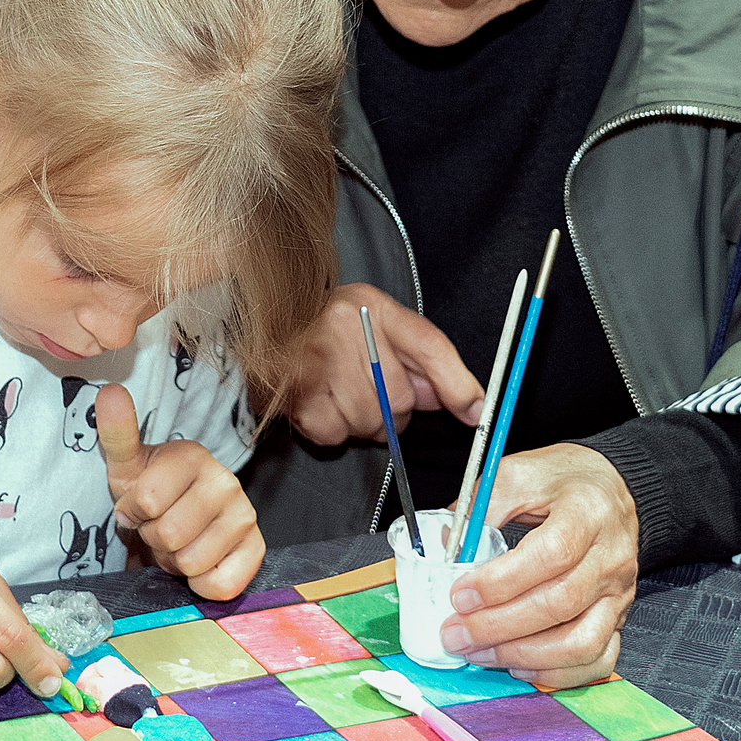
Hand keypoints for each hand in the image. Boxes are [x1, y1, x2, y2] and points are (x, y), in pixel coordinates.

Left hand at [98, 383, 264, 599]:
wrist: (178, 516)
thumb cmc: (149, 490)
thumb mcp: (126, 464)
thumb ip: (118, 432)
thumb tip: (109, 392)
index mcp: (192, 456)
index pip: (148, 502)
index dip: (132, 513)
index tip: (137, 506)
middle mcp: (225, 481)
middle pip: (170, 535)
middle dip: (154, 540)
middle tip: (158, 527)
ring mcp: (245, 515)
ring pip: (192, 563)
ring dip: (175, 562)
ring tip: (178, 542)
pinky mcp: (256, 548)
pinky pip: (220, 585)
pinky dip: (200, 584)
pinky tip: (199, 562)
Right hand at [281, 284, 484, 445]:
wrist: (264, 322)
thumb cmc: (328, 328)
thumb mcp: (380, 327)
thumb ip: (423, 361)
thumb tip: (470, 405)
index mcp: (375, 307)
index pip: (428, 345)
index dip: (456, 384)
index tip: (476, 414)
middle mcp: (347, 327)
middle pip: (399, 398)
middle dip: (394, 412)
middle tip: (371, 394)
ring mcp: (317, 359)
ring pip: (368, 421)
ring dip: (362, 423)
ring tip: (341, 397)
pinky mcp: (293, 392)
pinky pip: (334, 434)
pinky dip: (332, 431)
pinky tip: (320, 405)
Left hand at [440, 443, 638, 688]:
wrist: (607, 490)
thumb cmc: (562, 483)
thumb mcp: (518, 473)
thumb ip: (481, 507)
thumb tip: (446, 548)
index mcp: (588, 512)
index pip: (551, 554)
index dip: (501, 582)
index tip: (459, 595)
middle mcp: (611, 556)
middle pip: (560, 604)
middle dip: (499, 627)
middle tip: (455, 633)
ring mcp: (618, 593)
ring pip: (580, 642)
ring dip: (522, 655)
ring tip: (479, 653)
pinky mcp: (617, 618)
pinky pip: (597, 659)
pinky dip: (557, 672)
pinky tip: (520, 665)